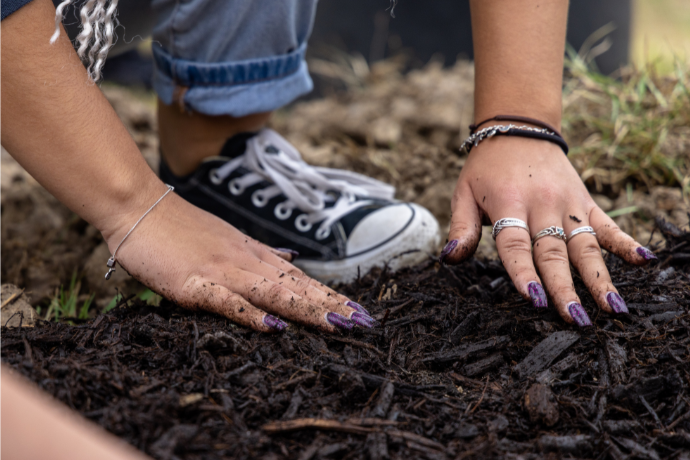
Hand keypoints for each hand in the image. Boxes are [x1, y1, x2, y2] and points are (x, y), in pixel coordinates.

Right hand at [105, 187, 374, 332]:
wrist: (138, 206)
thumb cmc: (179, 227)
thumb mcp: (228, 238)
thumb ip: (260, 252)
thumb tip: (292, 259)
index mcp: (254, 255)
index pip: (300, 279)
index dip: (330, 296)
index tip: (358, 312)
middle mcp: (245, 262)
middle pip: (295, 287)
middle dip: (330, 306)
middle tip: (363, 322)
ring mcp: (221, 271)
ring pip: (272, 292)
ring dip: (306, 309)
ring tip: (336, 325)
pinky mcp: (193, 283)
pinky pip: (226, 301)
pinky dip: (250, 313)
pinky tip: (273, 327)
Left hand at [440, 136, 655, 325]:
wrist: (519, 128)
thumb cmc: (486, 168)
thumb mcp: (464, 192)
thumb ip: (460, 228)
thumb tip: (448, 259)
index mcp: (509, 203)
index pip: (516, 244)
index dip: (523, 272)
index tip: (533, 299)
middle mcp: (542, 204)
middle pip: (553, 252)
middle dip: (564, 287)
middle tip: (575, 320)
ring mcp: (567, 203)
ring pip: (584, 245)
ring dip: (598, 277)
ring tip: (612, 308)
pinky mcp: (585, 202)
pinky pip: (607, 225)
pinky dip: (625, 242)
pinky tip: (644, 261)